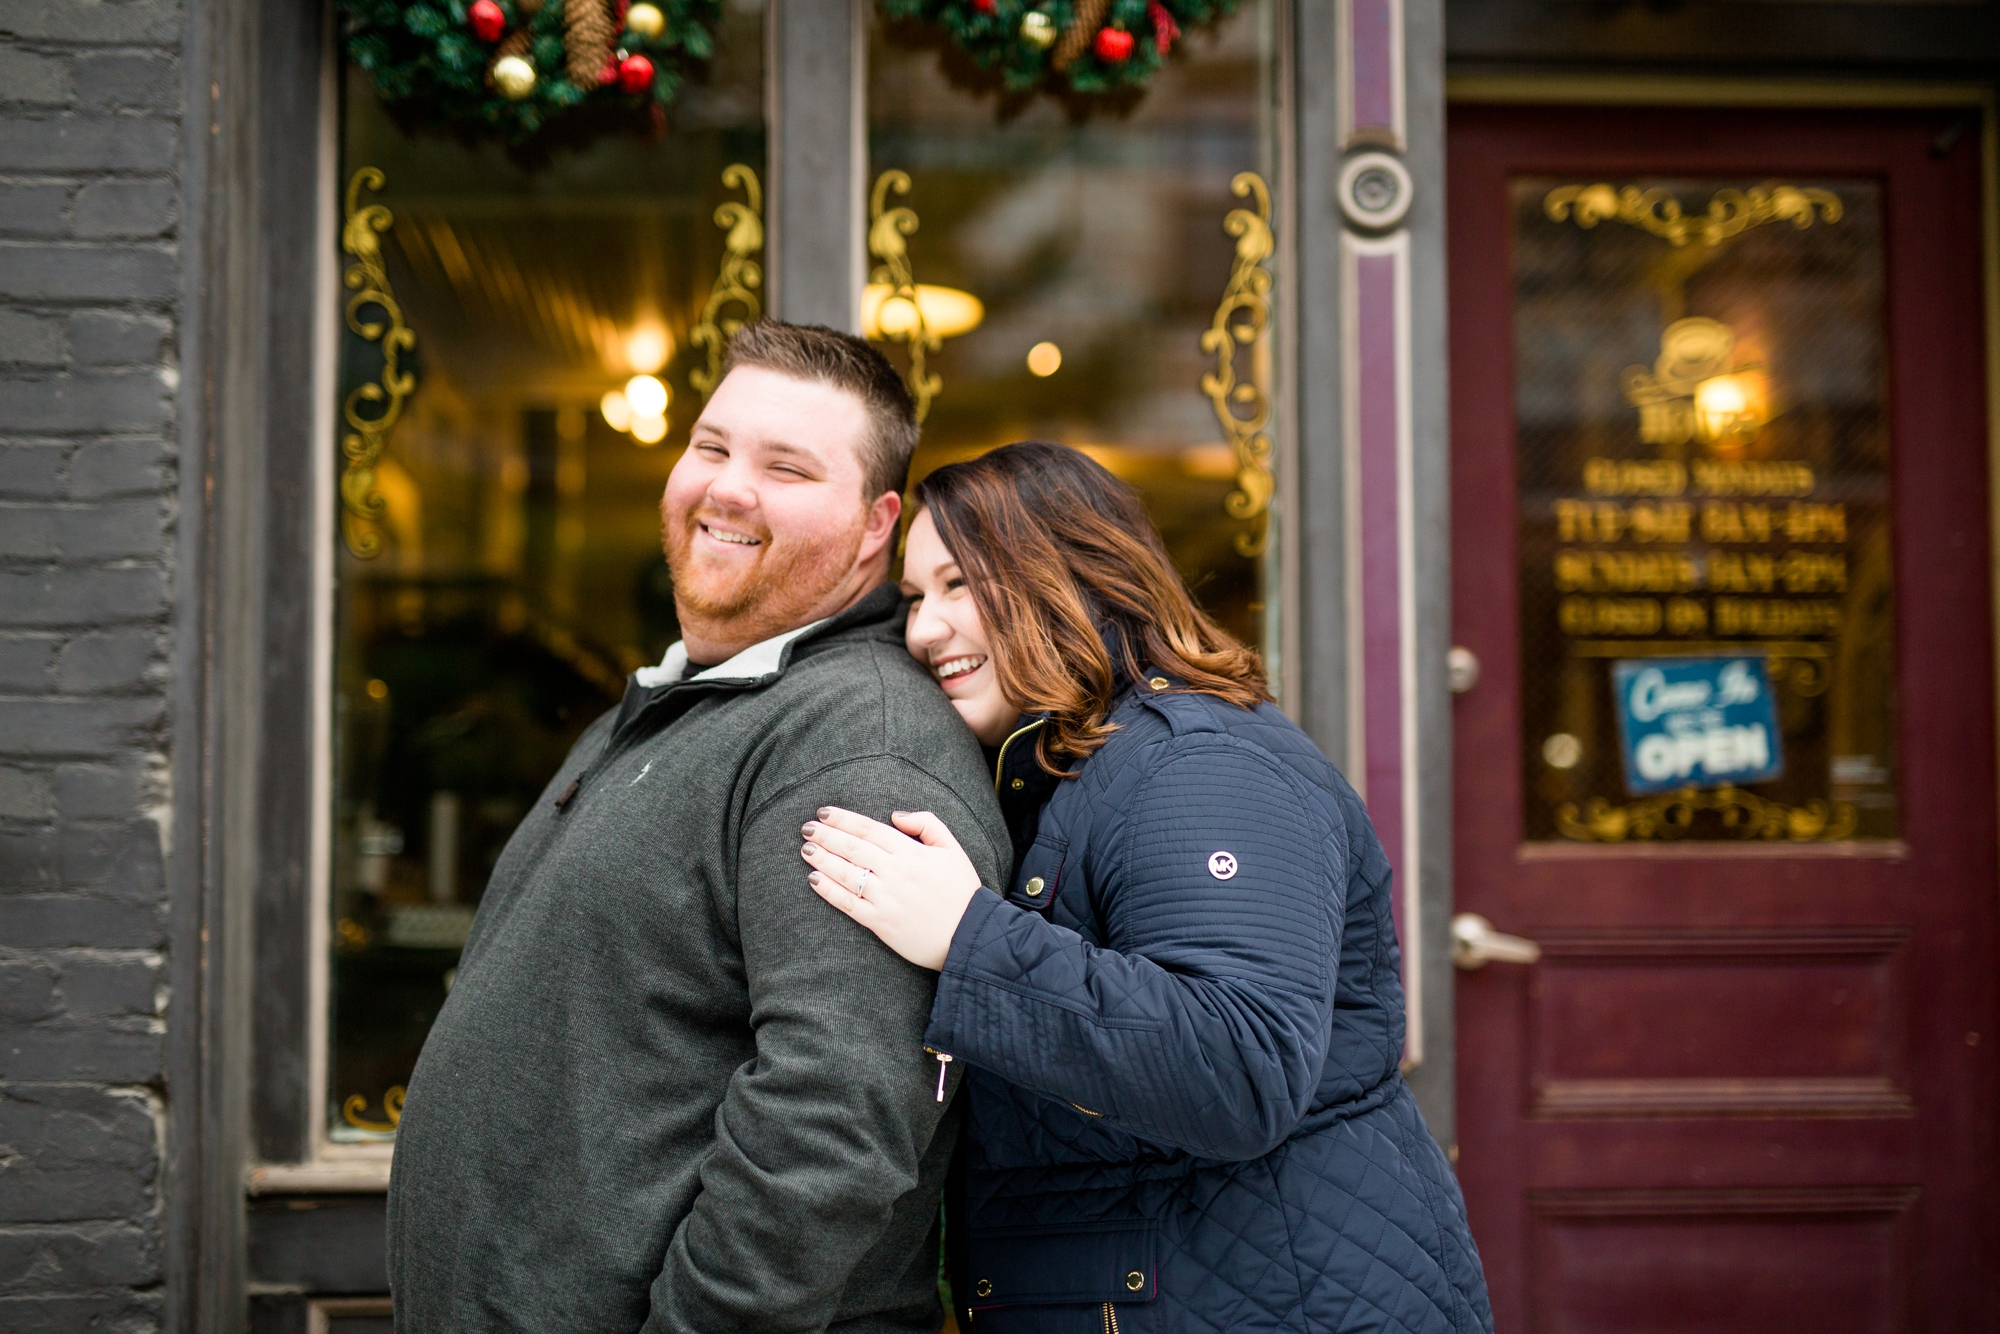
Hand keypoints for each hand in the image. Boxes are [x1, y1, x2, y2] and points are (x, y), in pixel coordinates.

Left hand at [801, 807, 982, 970]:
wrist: (970, 935)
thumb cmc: (962, 891)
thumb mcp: (953, 848)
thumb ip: (927, 823)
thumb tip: (895, 815)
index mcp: (911, 853)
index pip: (869, 829)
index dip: (844, 819)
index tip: (824, 812)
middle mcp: (895, 873)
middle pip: (853, 848)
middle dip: (826, 835)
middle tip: (806, 828)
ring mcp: (886, 898)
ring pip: (847, 873)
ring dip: (823, 859)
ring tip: (806, 849)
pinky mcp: (880, 923)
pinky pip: (848, 904)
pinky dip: (829, 891)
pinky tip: (814, 880)